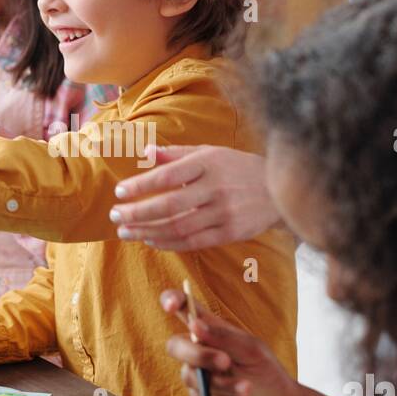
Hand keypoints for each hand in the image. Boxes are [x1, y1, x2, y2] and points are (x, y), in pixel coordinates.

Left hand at [110, 145, 278, 249]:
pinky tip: (151, 240)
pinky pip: (194, 242)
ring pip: (178, 227)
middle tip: (115, 216)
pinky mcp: (230, 233)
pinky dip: (169, 243)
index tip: (119, 192)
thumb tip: (144, 152)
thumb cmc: (237, 168)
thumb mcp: (210, 152)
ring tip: (126, 232)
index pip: (168, 176)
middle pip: (169, 205)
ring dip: (148, 231)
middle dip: (138, 212)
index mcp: (208, 163)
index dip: (141, 185)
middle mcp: (215, 188)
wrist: (281, 188)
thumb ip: (176, 154)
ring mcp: (224, 212)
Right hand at [162, 288, 298, 395]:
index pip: (184, 308)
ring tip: (247, 388)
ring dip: (222, 383)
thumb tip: (194, 325)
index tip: (170, 305)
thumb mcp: (251, 350)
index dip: (171, 300)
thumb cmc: (265, 371)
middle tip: (225, 363)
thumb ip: (223, 337)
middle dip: (198, 355)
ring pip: (191, 375)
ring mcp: (196, 374)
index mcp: (210, 328)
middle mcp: (198, 349)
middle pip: (175, 345)